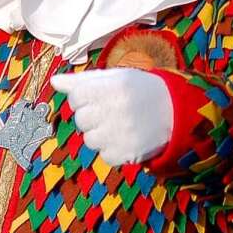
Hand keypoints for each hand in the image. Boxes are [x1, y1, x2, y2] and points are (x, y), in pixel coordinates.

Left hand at [51, 68, 172, 164]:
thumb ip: (82, 80)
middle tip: (113, 111)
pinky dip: (112, 149)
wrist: (178, 112)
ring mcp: (120, 135)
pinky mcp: (125, 154)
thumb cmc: (140, 91)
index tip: (102, 97)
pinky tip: (127, 137)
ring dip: (101, 134)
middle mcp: (115, 111)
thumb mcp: (115, 77)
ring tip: (120, 125)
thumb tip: (54, 81)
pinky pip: (104, 155)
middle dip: (92, 116)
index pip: (76, 97)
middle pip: (81, 120)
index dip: (86, 97)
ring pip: (89, 140)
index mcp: (112, 87)